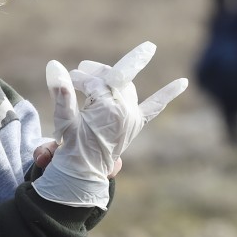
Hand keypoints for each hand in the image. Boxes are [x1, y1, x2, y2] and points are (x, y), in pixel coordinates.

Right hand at [32, 42, 187, 207]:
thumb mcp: (64, 118)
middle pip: (113, 79)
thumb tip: (53, 64)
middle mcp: (125, 111)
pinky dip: (168, 94)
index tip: (68, 81)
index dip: (79, 78)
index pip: (94, 81)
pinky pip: (155, 106)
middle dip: (95, 73)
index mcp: (107, 109)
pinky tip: (183, 82)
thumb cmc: (72, 145)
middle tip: (80, 73)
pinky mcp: (137, 124)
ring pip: (127, 86)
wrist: (85, 172)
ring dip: (114, 78)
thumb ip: (62, 91)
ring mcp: (133, 118)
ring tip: (96, 74)